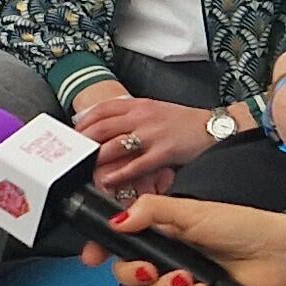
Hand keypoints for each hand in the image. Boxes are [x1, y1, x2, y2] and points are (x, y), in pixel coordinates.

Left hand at [73, 89, 226, 197]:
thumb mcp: (155, 111)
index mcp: (139, 105)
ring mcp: (152, 134)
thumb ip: (132, 116)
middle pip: (102, 127)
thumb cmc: (184, 122)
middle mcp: (143, 116)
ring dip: (96, 158)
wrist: (213, 128)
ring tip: (85, 168)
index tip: (72, 133)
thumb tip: (107, 127)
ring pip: (114, 145)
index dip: (83, 121)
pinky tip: (108, 180)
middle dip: (84, 141)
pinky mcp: (164, 152)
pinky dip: (119, 173)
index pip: (103, 109)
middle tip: (73, 154)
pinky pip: (136, 165)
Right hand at [82, 194, 285, 285]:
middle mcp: (170, 259)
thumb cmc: (242, 227)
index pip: (123, 243)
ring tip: (190, 280)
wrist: (281, 256)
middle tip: (150, 269)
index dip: (103, 250)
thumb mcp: (192, 212)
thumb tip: (116, 220)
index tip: (91, 257)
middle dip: (134, 275)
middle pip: (130, 276)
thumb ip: (150, 212)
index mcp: (164, 233)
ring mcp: (184, 284)